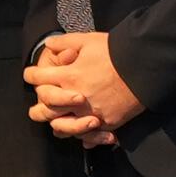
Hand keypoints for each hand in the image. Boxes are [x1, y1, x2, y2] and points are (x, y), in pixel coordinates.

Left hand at [26, 31, 146, 141]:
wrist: (144, 66)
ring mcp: (91, 113)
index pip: (38, 78)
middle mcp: (76, 98)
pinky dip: (84, 136)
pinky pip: (89, 136)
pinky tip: (82, 132)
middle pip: (45, 108)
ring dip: (58, 123)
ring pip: (63, 127)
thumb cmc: (116, 52)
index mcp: (69, 76)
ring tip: (58, 120)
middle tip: (39, 103)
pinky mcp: (107, 122)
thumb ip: (65, 43)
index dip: (31, 75)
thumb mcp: (88, 40)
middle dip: (38, 105)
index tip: (30, 74)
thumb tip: (49, 43)